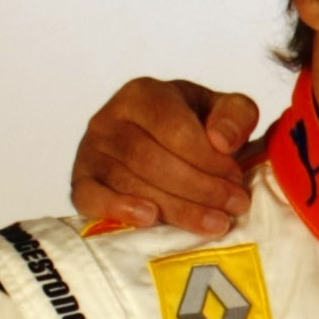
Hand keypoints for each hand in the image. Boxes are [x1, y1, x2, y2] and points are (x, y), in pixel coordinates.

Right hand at [71, 78, 262, 236]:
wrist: (162, 146)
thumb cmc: (196, 128)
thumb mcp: (225, 111)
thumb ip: (236, 115)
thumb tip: (222, 140)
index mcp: (144, 94)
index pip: (175, 129)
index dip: (209, 160)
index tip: (238, 179)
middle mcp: (110, 117)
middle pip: (152, 160)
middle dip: (200, 188)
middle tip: (234, 207)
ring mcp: (91, 149)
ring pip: (130, 183)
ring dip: (177, 208)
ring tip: (215, 224)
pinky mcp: (81, 180)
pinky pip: (90, 197)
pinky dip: (118, 209)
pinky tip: (149, 220)